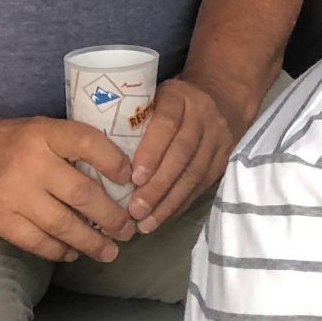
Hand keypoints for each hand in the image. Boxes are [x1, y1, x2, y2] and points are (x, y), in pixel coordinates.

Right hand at [0, 112, 139, 263]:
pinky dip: (59, 251)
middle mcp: (30, 162)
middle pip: (83, 194)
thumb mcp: (33, 128)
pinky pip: (37, 241)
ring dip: (91, 242)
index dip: (115, 161)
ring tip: (110, 250)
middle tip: (130, 227)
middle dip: (112, 216)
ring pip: (63, 224)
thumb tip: (113, 168)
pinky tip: (72, 253)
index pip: (88, 142)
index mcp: (42, 133)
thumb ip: (65, 145)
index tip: (132, 178)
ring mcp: (12, 193)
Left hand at [124, 75, 237, 233]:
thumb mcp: (151, 98)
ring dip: (169, 201)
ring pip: (194, 174)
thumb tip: (98, 156)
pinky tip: (162, 218)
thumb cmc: (168, 104)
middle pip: (182, 153)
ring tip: (146, 223)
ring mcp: (218, 138)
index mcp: (179, 97)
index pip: (167, 123)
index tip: (133, 178)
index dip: (152, 151)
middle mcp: (203, 115)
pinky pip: (202, 185)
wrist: (218, 98)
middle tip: (135, 210)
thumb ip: (132, 119)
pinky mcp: (223, 159)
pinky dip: (181, 204)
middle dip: (158, 185)